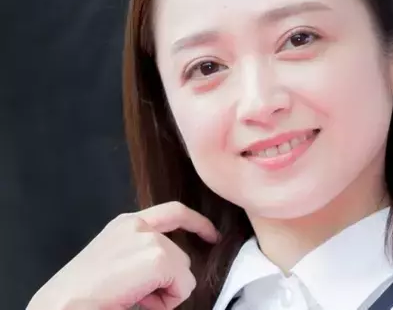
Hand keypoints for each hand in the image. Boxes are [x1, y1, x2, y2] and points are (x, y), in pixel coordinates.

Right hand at [27, 201, 218, 309]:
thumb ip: (141, 253)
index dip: (198, 222)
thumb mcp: (114, 260)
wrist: (60, 308)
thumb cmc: (81, 296)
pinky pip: (184, 286)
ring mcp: (150, 240)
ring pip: (184, 272)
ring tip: (134, 300)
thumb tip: (171, 270)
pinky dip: (167, 303)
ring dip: (165, 293)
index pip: (173, 212)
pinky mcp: (158, 258)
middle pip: (182, 255)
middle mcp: (138, 225)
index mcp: (125, 224)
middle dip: (168, 282)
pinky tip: (140, 304)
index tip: (213, 235)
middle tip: (138, 298)